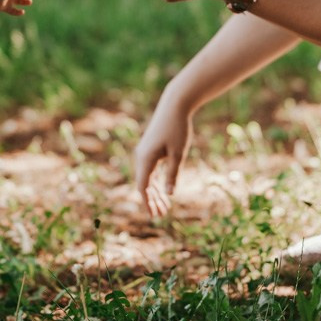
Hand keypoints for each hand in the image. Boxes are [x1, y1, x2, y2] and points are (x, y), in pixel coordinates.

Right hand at [133, 98, 193, 217]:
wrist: (175, 105)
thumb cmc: (177, 128)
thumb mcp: (178, 154)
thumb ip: (172, 175)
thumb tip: (169, 194)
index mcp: (146, 159)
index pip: (143, 186)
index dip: (147, 202)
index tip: (153, 216)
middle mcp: (142, 156)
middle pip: (145, 184)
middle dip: (152, 200)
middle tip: (161, 215)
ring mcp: (146, 152)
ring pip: (148, 177)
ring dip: (156, 192)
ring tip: (165, 206)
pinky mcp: (151, 148)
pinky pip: (152, 169)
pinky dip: (157, 180)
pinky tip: (163, 190)